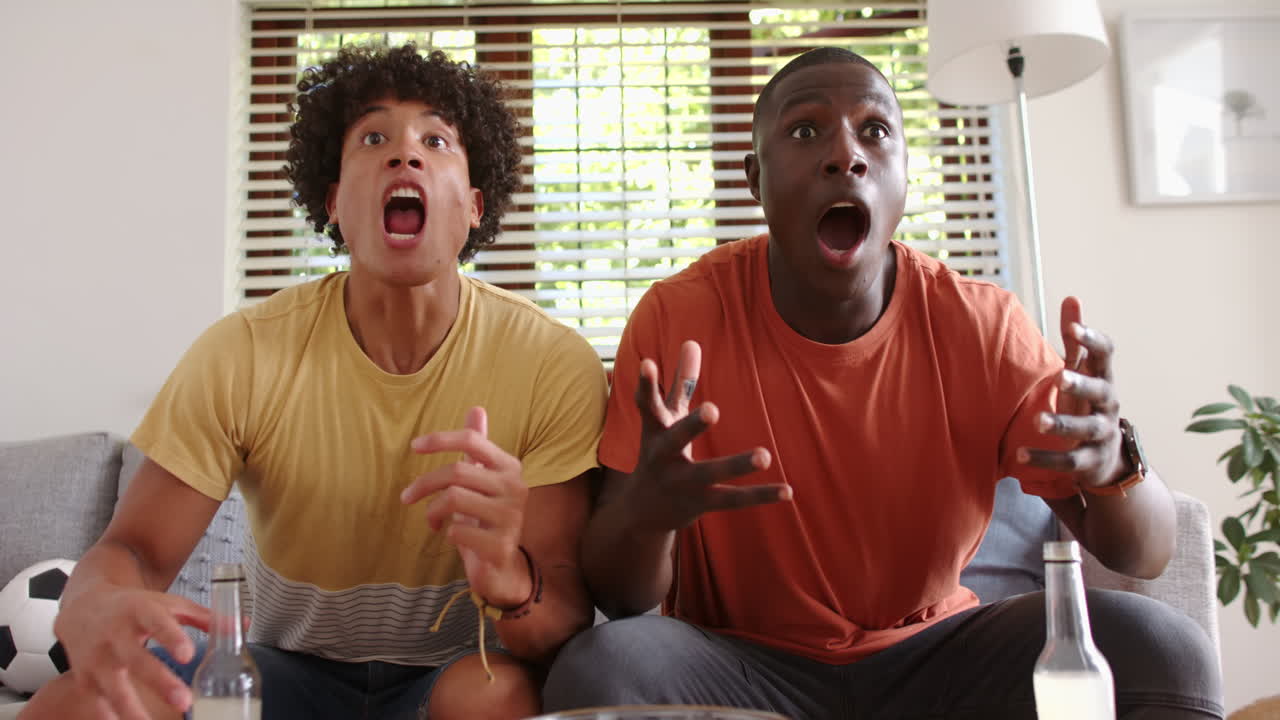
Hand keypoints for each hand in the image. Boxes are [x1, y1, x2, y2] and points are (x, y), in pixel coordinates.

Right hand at [54, 583, 209, 718]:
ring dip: (133, 710)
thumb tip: (243, 626)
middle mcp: (114, 635)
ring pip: (113, 688)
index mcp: (139, 611)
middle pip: (137, 660)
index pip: (156, 622)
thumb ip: (203, 617)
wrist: (84, 609)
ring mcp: (96, 659)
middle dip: (160, 682)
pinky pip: (97, 703)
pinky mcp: (85, 679)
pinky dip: (111, 718)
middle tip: (184, 701)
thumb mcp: (167, 604)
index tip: (188, 654)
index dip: (171, 638)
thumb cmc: (133, 607)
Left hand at [401, 407, 530, 608]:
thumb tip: (476, 408)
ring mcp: (511, 517)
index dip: (441, 439)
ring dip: (433, 511)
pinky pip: (458, 531)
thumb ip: (479, 447)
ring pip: (454, 499)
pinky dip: (446, 533)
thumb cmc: (485, 517)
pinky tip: (451, 537)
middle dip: (424, 483)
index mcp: (510, 467)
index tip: (414, 446)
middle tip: (407, 497)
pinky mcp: (501, 545)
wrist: (502, 566)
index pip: (473, 441)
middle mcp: (515, 488)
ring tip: (433, 521)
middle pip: (457, 471)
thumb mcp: (482, 479)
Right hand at [625, 340, 788, 531]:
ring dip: (737, 464)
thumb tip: (692, 341)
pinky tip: (787, 491)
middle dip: (693, 425)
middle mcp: (663, 456)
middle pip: (677, 438)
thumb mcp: (667, 417)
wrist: (642, 509)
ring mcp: (681, 482)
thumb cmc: (660, 450)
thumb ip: (682, 380)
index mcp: (655, 429)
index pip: (648, 404)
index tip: (647, 362)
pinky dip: (759, 495)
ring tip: (765, 455)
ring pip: (710, 472)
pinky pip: (733, 500)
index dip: (647, 383)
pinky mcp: (700, 503)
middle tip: (712, 408)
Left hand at [1018, 297, 1126, 489]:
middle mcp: (1107, 405)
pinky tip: (1021, 456)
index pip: (1106, 355)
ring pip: (1085, 428)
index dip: (1093, 341)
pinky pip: (1069, 462)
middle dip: (1081, 384)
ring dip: (1062, 424)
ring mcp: (1101, 434)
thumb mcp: (1084, 371)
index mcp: (1103, 378)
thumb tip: (1072, 298)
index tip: (1074, 328)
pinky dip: (1046, 459)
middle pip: (1100, 392)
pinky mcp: (1090, 461)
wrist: (1108, 458)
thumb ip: (1076, 340)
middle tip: (1059, 377)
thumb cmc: (1088, 403)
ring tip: (1037, 421)